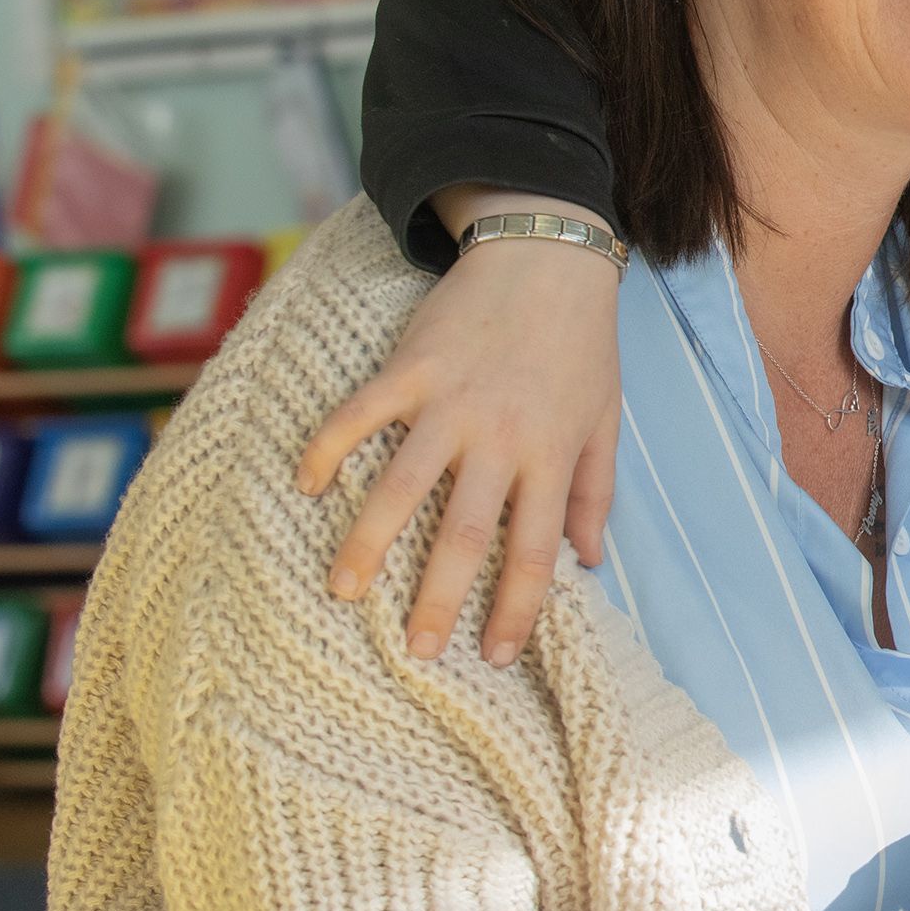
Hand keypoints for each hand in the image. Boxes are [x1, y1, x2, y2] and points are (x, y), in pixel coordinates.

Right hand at [299, 201, 622, 666]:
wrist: (548, 254)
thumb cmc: (581, 343)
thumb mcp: (604, 418)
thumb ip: (593, 491)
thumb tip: (587, 562)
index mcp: (551, 455)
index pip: (534, 551)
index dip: (515, 609)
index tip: (495, 656)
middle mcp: (501, 437)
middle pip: (465, 536)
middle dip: (438, 601)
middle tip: (415, 652)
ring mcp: (451, 402)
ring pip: (402, 487)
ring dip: (368, 543)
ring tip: (342, 592)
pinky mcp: (409, 367)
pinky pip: (358, 415)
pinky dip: (326, 449)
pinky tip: (305, 484)